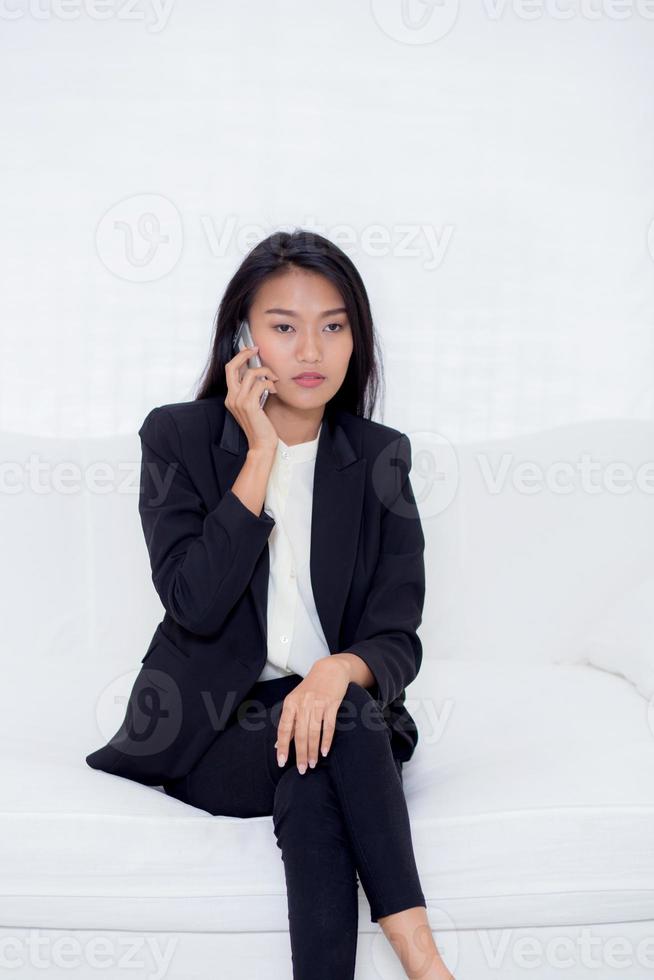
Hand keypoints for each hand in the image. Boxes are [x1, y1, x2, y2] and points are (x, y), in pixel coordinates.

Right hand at [224, 345, 278, 453]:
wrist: (262, 445)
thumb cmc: (261, 426)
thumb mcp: (255, 404)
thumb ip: (253, 389)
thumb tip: (258, 371)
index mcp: (231, 397)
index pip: (230, 370)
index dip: (240, 357)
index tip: (250, 349)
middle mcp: (231, 398)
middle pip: (231, 367)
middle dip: (244, 354)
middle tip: (256, 349)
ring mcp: (238, 402)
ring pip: (250, 374)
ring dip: (266, 372)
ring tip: (275, 379)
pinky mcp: (249, 405)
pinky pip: (260, 384)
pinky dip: (270, 384)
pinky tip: (276, 390)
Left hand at [275, 657, 351, 773]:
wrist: (330, 669)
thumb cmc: (311, 687)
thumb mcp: (296, 701)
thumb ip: (289, 722)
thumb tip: (278, 744)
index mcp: (290, 703)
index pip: (284, 728)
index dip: (282, 746)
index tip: (282, 762)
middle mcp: (302, 703)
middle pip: (300, 734)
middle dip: (300, 754)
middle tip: (302, 769)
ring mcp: (317, 703)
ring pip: (314, 732)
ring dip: (313, 751)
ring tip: (312, 764)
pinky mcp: (331, 704)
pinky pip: (328, 726)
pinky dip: (326, 740)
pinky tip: (324, 751)